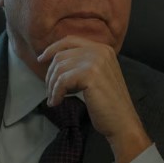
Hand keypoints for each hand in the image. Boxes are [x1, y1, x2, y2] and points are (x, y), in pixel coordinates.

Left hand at [37, 36, 152, 162]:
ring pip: (59, 68)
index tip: (41, 59)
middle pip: (61, 55)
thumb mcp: (97, 76)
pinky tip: (57, 102)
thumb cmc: (108, 104)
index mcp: (103, 49)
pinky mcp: (90, 75)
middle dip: (51, 74)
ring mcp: (96, 61)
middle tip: (49, 91)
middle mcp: (100, 51)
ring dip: (52, 86)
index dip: (52, 48)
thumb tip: (55, 61)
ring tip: (54, 99)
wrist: (123, 122)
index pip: (70, 40)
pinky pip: (62, 81)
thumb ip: (82, 64)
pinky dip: (55, 93)